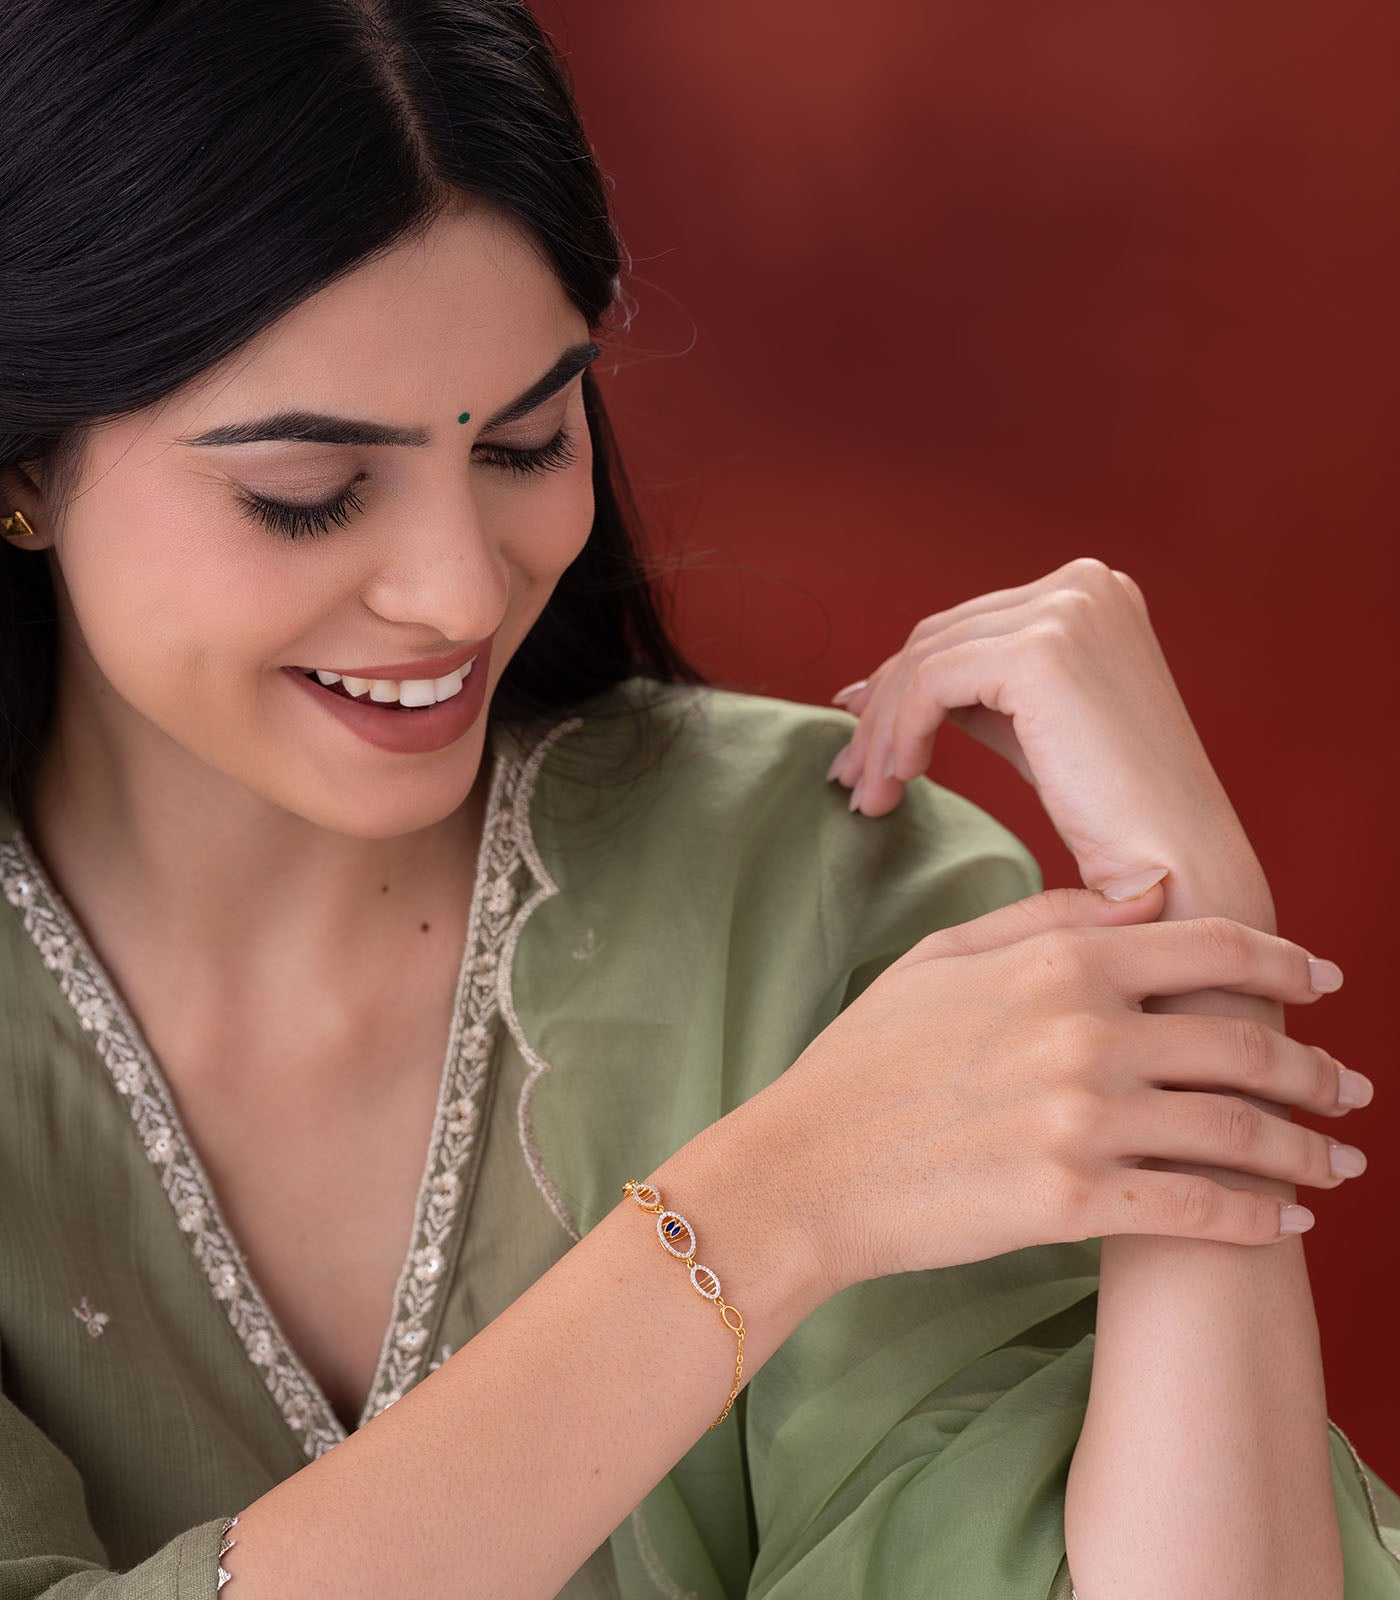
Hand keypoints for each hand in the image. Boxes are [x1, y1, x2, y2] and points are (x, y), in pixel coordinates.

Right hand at [748, 879, 1369, 1297]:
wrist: (807, 1166)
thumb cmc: (866, 1058)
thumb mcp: (942, 956)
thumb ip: (1049, 919)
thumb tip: (1148, 896)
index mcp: (1060, 964)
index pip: (1210, 946)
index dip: (1287, 962)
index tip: (1327, 981)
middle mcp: (1086, 1034)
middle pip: (1245, 1043)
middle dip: (1317, 1069)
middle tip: (1350, 1087)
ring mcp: (1083, 1120)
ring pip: (1240, 1133)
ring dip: (1309, 1152)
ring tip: (1340, 1164)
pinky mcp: (1074, 1204)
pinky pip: (1200, 1211)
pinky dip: (1259, 1221)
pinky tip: (1287, 1224)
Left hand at [827, 556, 1250, 897]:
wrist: (1172, 867)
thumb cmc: (1111, 812)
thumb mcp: (1034, 724)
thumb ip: (972, 688)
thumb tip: (867, 688)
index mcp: (1092, 589)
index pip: (964, 626)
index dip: (899, 682)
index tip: (860, 738)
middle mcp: (1084, 584)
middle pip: (938, 637)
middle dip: (882, 711)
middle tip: (851, 778)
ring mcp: (1067, 610)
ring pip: (924, 661)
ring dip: (882, 733)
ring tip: (869, 796)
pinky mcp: (1041, 651)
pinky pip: (930, 684)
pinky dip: (901, 734)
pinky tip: (900, 781)